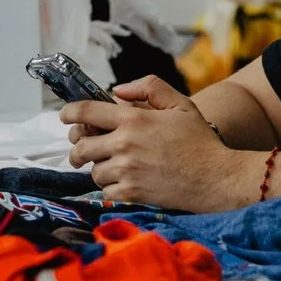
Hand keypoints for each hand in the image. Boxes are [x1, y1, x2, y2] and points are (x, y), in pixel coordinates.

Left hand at [61, 76, 259, 209]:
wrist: (216, 177)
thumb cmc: (199, 140)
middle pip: (81, 146)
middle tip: (81, 152)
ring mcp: (127, 170)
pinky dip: (112, 188)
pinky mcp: (131, 192)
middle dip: (77, 149)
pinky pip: (106, 191)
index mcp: (133, 118)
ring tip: (116, 168)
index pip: (86, 112)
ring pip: (94, 171)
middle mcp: (124, 143)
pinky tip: (126, 183)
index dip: (69, 112)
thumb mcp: (180, 104)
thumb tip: (117, 91)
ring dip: (100, 170)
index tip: (64, 116)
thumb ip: (149, 88)